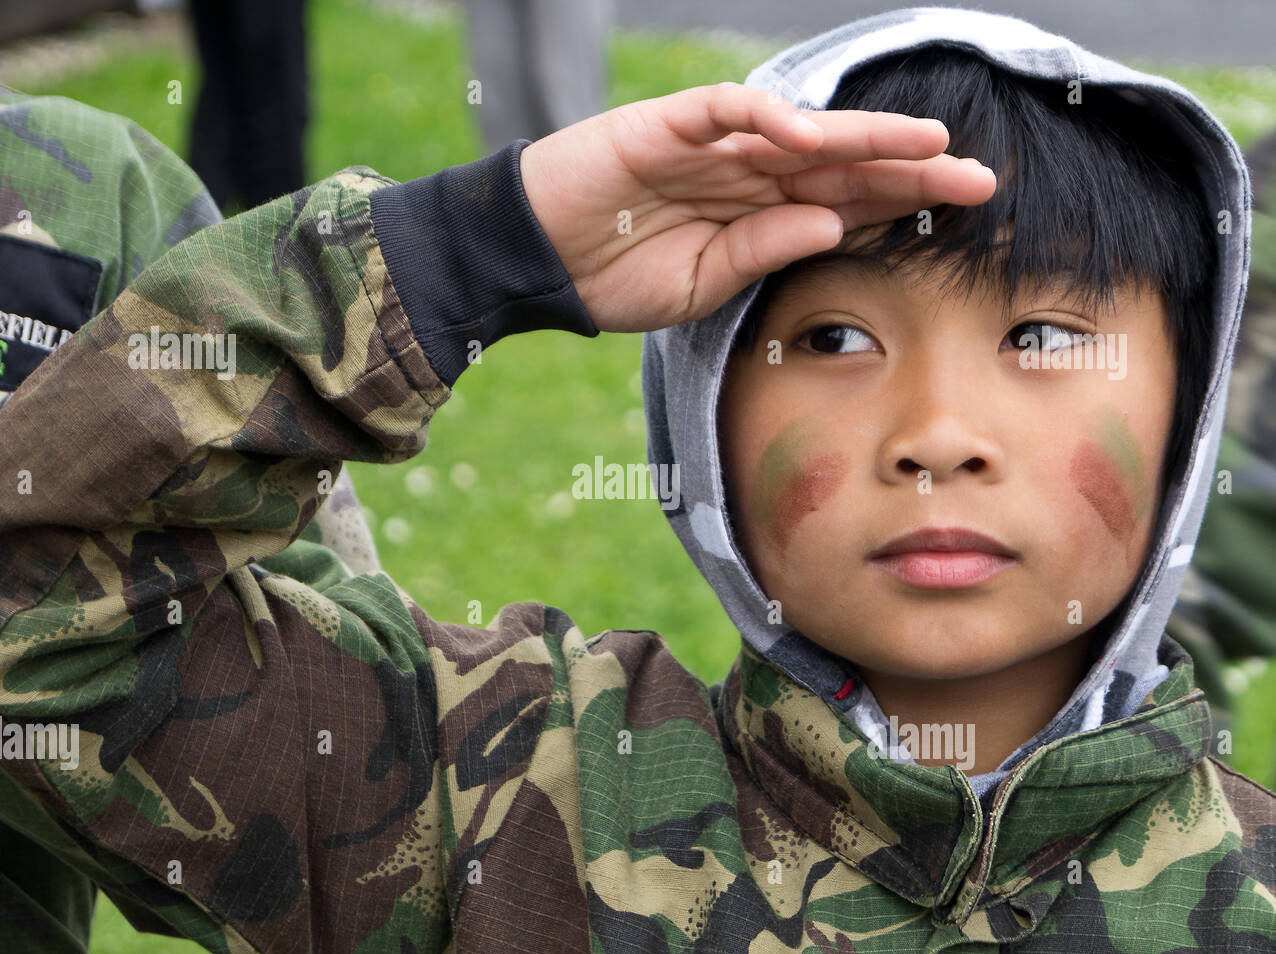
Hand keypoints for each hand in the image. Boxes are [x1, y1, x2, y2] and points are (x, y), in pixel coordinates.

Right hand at [518, 82, 996, 332]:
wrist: (534, 261)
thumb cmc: (611, 277)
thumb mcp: (699, 285)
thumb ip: (761, 252)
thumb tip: (831, 221)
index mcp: (756, 214)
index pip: (841, 201)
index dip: (900, 204)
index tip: (960, 214)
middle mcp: (746, 172)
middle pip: (840, 162)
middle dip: (908, 168)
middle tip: (978, 179)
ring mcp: (710, 145)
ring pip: (799, 130)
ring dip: (862, 136)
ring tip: (927, 143)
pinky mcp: (667, 124)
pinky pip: (725, 110)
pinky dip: (767, 117)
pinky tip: (815, 135)